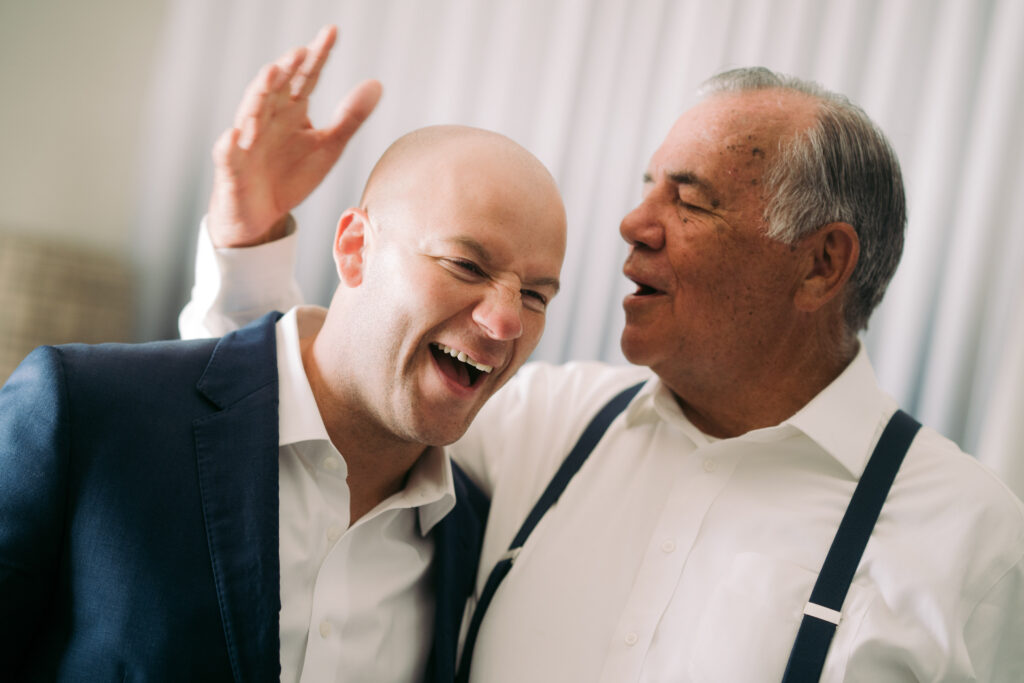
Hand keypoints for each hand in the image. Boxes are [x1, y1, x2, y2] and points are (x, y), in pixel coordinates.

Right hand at [207, 25, 381, 247]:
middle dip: (286, 69)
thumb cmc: (291, 175)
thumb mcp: (328, 146)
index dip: (317, 56)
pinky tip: (234, 134)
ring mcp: (247, 140)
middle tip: (301, 51)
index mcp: (291, 110)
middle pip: (276, 87)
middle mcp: (267, 118)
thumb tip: (377, 83)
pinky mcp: (232, 167)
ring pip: (250, 112)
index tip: (332, 31)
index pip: (305, 77)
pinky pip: (227, 154)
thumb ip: (350, 117)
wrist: (262, 214)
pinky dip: (229, 144)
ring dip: (258, 93)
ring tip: (271, 74)